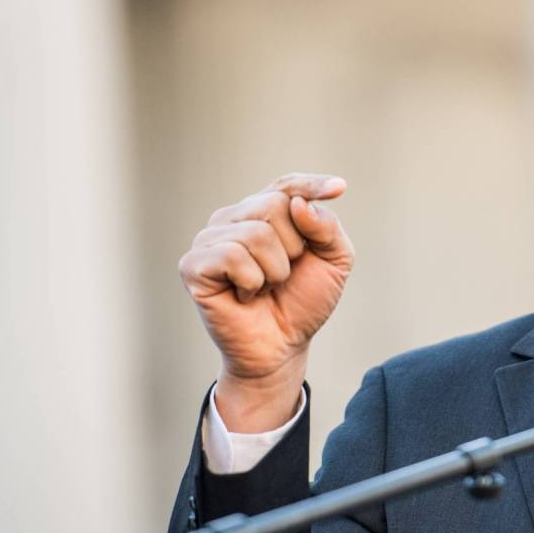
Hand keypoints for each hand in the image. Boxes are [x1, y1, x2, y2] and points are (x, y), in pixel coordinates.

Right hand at [178, 173, 353, 431]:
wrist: (282, 348)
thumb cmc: (302, 303)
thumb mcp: (333, 262)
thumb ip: (327, 228)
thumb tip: (298, 204)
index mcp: (265, 212)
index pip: (287, 185)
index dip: (312, 184)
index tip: (340, 189)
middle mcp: (233, 218)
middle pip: (274, 205)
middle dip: (294, 247)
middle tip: (284, 275)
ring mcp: (210, 239)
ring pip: (257, 233)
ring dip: (275, 270)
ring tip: (264, 287)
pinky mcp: (193, 264)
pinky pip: (232, 256)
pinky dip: (252, 281)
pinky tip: (246, 295)